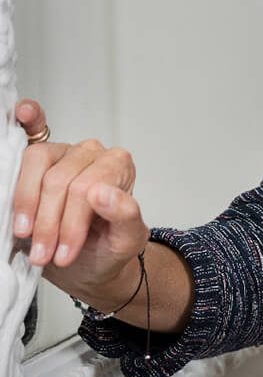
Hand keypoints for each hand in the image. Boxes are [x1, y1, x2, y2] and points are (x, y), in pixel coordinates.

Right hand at [12, 98, 148, 301]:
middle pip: (59, 181)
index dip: (71, 224)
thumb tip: (104, 193)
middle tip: (44, 255)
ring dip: (25, 204)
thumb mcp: (126, 241)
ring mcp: (63, 152)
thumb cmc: (109, 248)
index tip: (64, 254)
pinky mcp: (40, 157)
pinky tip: (22, 113)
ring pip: (36, 163)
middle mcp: (91, 154)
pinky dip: (27, 121)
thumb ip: (125, 216)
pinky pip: (33, 132)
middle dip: (48, 224)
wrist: (91, 262)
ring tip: (25, 236)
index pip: (87, 189)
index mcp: (118, 167)